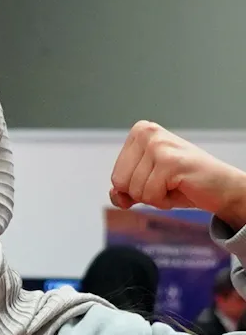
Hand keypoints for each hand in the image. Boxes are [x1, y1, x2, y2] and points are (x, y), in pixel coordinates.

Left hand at [110, 121, 245, 230]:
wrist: (219, 188)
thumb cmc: (183, 184)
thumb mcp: (146, 186)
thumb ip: (124, 190)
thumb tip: (114, 194)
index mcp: (139, 132)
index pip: (116, 177)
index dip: (135, 188)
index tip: (157, 179)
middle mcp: (147, 132)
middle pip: (120, 183)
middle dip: (143, 193)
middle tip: (166, 183)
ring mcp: (158, 145)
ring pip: (135, 191)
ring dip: (156, 197)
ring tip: (174, 184)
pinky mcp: (170, 161)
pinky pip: (151, 196)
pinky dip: (164, 201)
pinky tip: (180, 187)